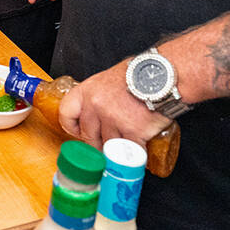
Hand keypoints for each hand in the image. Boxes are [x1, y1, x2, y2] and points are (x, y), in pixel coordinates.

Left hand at [57, 61, 173, 148]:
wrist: (163, 75)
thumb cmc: (139, 73)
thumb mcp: (109, 79)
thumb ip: (98, 96)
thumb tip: (93, 112)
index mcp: (88, 91)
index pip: (66, 114)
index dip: (72, 127)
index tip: (79, 133)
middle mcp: (96, 105)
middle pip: (88, 136)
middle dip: (97, 144)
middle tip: (106, 145)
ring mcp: (113, 119)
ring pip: (108, 146)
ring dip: (116, 150)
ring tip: (123, 147)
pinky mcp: (132, 131)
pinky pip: (128, 152)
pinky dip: (133, 155)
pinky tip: (137, 152)